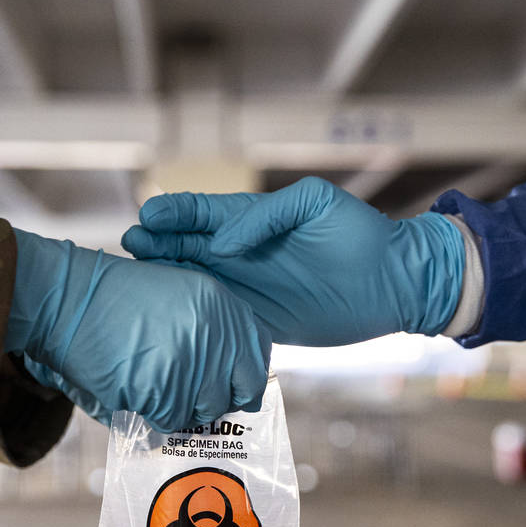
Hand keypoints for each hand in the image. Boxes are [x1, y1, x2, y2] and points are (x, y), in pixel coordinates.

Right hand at [3, 230, 270, 432]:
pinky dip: (153, 414)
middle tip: (187, 395)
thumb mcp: (179, 296)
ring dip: (180, 408)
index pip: (257, 354)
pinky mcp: (163, 388)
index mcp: (221, 305)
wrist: (68, 301)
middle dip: (215, 400)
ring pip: (203, 410)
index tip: (236, 390)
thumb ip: (214, 332)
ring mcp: (191, 361)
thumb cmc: (116, 301)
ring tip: (152, 385)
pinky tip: (135, 390)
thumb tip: (238, 382)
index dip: (248, 378)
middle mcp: (213, 332)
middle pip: (236, 390)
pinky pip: (171, 420)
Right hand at [120, 176, 465, 345]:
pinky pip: (218, 319)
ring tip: (139, 273)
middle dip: (159, 245)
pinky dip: (194, 317)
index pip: (205, 215)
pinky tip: (170, 316)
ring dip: (169, 279)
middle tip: (131, 244)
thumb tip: (225, 243)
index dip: (176, 215)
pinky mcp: (259, 322)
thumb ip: (266, 215)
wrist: (394, 284)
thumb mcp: (315, 204)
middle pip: (190, 248)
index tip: (148, 216)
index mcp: (255, 221)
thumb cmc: (360, 236)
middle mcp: (244, 254)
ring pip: (197, 283)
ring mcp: (249, 289)